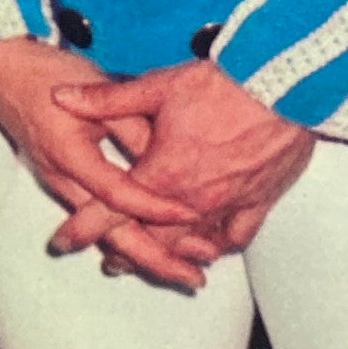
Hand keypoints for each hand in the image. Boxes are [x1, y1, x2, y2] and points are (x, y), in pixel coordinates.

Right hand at [0, 36, 206, 289]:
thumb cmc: (47, 73)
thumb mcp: (97, 92)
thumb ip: (133, 127)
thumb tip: (172, 163)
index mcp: (70, 156)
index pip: (118, 195)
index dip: (156, 208)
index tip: (192, 215)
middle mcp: (62, 178)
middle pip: (109, 234)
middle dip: (154, 259)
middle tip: (194, 279)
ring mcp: (59, 183)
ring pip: (103, 232)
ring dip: (144, 254)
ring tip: (182, 271)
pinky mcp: (62, 180)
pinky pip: (95, 220)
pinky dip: (125, 236)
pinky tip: (149, 245)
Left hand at [50, 61, 315, 261]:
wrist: (287, 88)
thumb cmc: (223, 85)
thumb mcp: (157, 86)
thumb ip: (105, 99)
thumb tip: (60, 97)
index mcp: (164, 173)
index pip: (112, 209)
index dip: (84, 227)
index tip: (62, 242)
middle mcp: (195, 199)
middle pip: (153, 237)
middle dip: (128, 250)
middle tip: (109, 260)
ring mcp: (230, 203)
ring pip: (191, 243)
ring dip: (169, 255)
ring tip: (152, 263)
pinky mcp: (261, 200)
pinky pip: (235, 236)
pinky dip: (218, 245)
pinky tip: (210, 249)